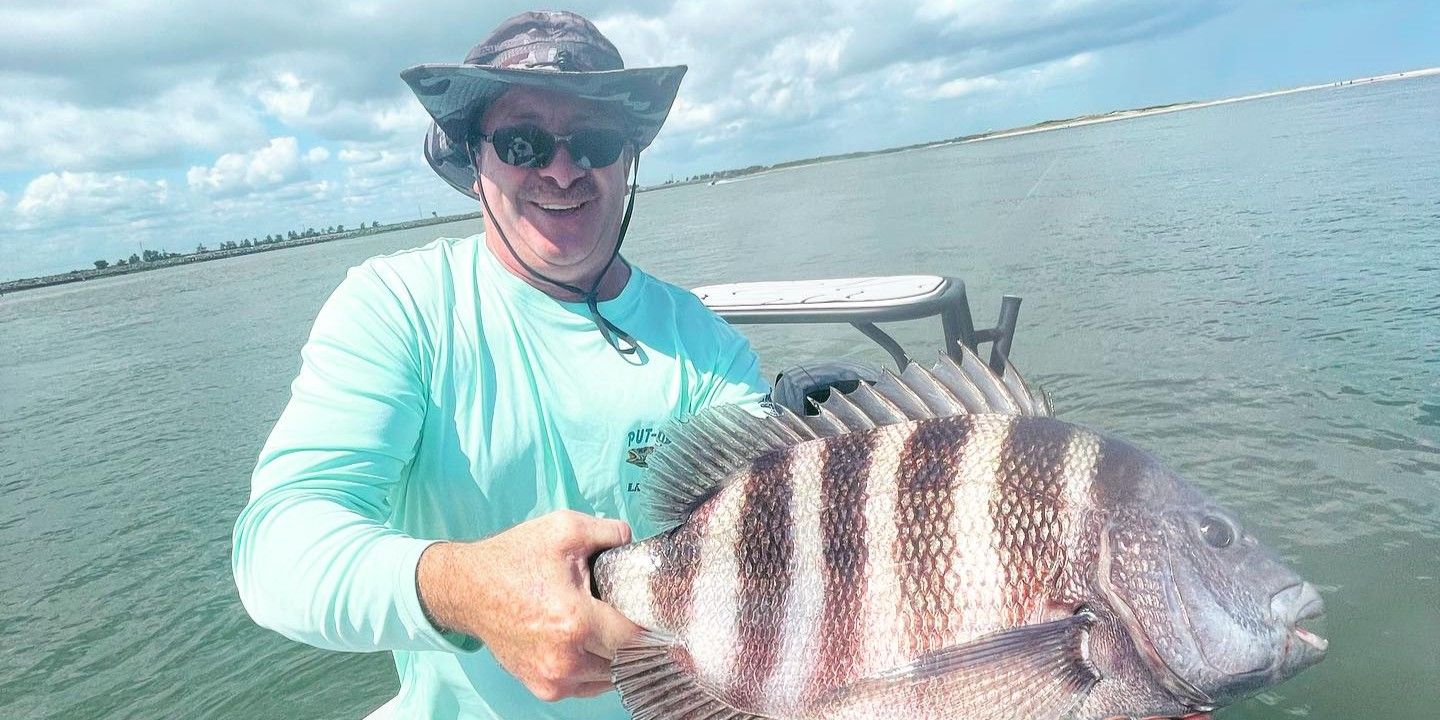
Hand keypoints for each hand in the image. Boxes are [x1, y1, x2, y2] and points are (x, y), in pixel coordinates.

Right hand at [417, 510, 641, 700]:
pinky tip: (596, 645)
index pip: (637, 641)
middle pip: (626, 663)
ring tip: (617, 631)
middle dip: (638, 644)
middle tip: (643, 622)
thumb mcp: (564, 529)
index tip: (669, 625)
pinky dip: (597, 670)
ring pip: (608, 680)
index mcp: (575, 621)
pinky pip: (586, 686)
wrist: (468, 589)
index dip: (657, 634)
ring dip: (618, 659)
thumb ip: (609, 532)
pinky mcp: (543, 687)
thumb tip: (633, 539)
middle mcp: (566, 658)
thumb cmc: (513, 560)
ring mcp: (553, 678)